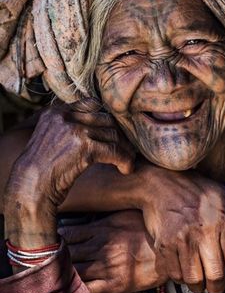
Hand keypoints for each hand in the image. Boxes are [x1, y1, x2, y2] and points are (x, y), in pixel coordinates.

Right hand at [4, 98, 134, 248]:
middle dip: (118, 136)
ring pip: (113, 135)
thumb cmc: (40, 169)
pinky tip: (126, 169)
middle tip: (125, 148)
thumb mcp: (50, 137)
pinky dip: (125, 160)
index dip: (105, 119)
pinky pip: (115, 151)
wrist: (29, 188)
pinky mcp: (86, 147)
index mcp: (55, 112)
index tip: (112, 133)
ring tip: (127, 161)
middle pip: (105, 120)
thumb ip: (68, 126)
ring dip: (124, 149)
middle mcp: (66, 117)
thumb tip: (100, 124)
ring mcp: (76, 130)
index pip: (91, 104)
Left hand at [60, 211, 160, 292]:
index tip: (53, 240)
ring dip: (65, 272)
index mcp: (104, 228)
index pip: (70, 233)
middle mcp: (102, 247)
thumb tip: (88, 212)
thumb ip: (106, 217)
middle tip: (52, 256)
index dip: (58, 238)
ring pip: (74, 271)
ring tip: (60, 271)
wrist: (170, 252)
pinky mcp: (114, 285)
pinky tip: (73, 286)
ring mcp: (106, 267)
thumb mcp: (127, 215)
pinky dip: (76, 289)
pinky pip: (87, 290)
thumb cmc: (149, 230)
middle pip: (69, 252)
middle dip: (58, 255)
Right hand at [135, 166, 224, 292]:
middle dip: (218, 288)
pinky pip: (173, 274)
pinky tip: (184, 268)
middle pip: (215, 277)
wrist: (162, 182)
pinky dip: (180, 277)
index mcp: (222, 221)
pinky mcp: (163, 245)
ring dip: (198, 284)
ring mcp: (181, 239)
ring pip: (194, 280)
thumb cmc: (198, 190)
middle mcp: (203, 232)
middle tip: (217, 284)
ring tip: (200, 276)